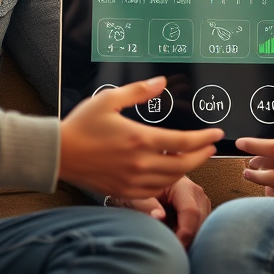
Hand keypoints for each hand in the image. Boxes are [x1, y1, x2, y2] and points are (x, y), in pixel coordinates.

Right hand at [59, 77, 222, 198]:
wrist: (58, 153)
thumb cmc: (81, 126)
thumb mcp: (109, 100)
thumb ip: (139, 91)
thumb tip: (162, 82)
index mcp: (139, 138)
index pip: (183, 142)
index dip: (203, 138)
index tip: (215, 134)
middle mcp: (139, 162)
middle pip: (183, 164)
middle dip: (202, 156)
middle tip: (210, 148)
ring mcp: (131, 180)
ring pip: (170, 179)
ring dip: (187, 169)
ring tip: (194, 158)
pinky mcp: (123, 191)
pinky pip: (153, 191)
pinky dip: (166, 183)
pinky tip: (169, 174)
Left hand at [119, 177, 211, 247]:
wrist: (148, 186)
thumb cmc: (144, 193)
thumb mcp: (140, 198)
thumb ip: (148, 206)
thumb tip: (159, 216)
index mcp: (183, 186)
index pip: (190, 212)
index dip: (184, 233)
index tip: (173, 248)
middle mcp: (196, 193)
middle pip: (200, 222)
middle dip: (188, 240)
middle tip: (172, 254)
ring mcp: (202, 203)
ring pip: (202, 228)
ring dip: (189, 240)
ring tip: (172, 246)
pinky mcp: (202, 212)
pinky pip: (200, 229)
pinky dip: (190, 239)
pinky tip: (177, 242)